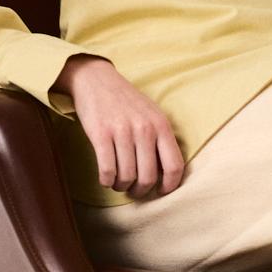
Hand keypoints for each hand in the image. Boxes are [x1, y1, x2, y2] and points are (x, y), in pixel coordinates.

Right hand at [54, 55, 185, 198]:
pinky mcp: (100, 134)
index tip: (161, 192)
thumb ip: (161, 140)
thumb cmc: (126, 102)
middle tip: (134, 191)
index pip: (175, 166)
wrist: (96, 80)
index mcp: (162, 126)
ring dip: (122, 186)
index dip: (170, 186)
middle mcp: (144, 129)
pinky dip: (106, 180)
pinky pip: (107, 170)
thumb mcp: (152, 115)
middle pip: (149, 176)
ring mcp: (122, 132)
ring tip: (119, 183)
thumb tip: (166, 174)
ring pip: (127, 176)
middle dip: (141, 190)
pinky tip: (106, 179)